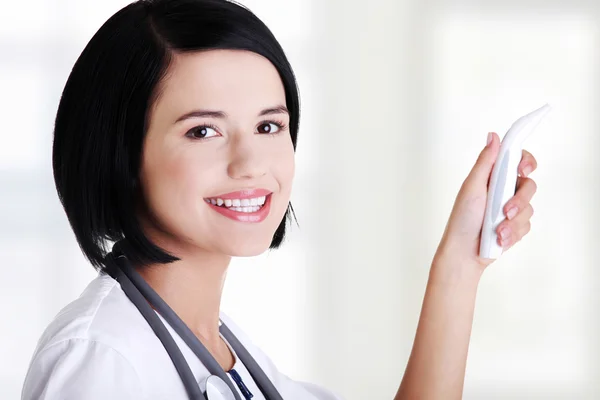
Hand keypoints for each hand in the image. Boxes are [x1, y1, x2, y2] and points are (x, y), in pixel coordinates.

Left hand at [434, 132, 537, 270]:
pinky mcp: (515, 226)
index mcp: (492, 177)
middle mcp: (503, 190)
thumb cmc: (462, 219)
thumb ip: (485, 162)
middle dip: (519, 200)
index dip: (526, 161)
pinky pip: (527, 225)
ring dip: (513, 222)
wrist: (464, 253)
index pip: (517, 160)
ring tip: (496, 232)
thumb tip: (493, 136)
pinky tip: (499, 239)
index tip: (524, 169)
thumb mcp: (472, 187)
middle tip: (506, 211)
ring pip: (529, 208)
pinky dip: (513, 233)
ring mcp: (510, 209)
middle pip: (529, 185)